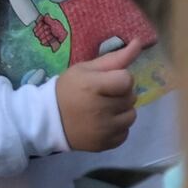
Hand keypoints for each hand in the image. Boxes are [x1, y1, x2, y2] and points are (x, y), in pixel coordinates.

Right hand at [54, 35, 144, 152]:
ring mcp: (103, 130)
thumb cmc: (68, 90)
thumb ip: (115, 58)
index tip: (107, 82)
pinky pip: (125, 133)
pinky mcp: (105, 144)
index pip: (127, 80)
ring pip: (131, 116)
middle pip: (131, 97)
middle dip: (121, 94)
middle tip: (102, 96)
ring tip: (104, 110)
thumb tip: (139, 42)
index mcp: (93, 87)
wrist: (48, 120)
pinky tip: (103, 123)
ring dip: (122, 111)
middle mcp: (100, 110)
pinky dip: (117, 128)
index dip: (120, 78)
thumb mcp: (86, 69)